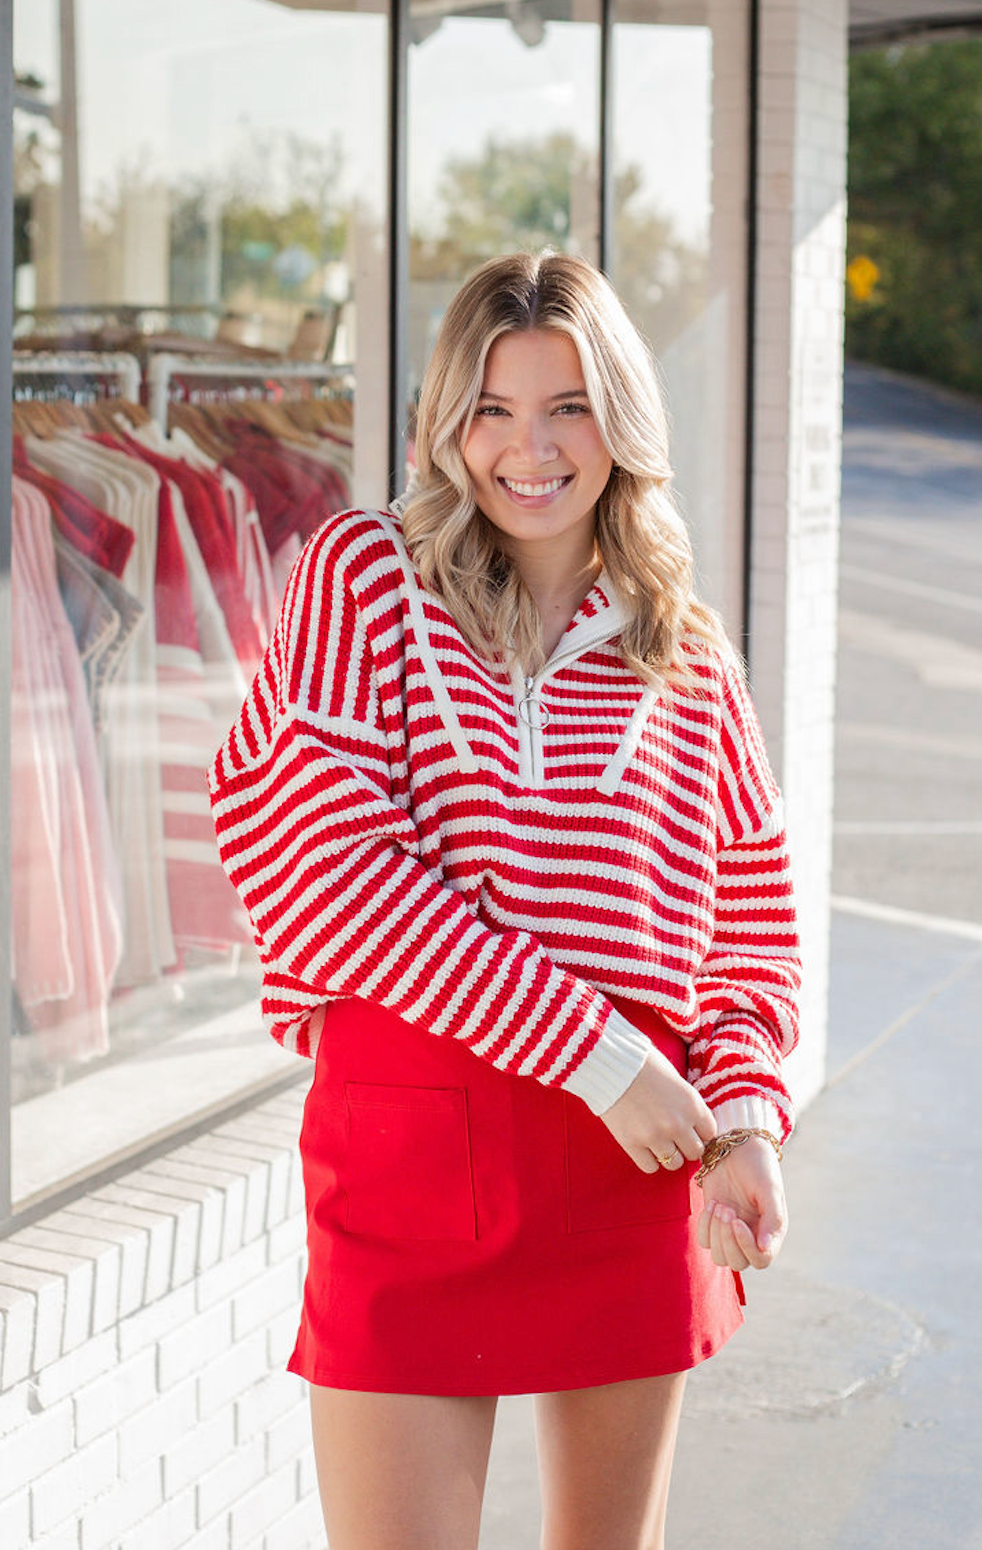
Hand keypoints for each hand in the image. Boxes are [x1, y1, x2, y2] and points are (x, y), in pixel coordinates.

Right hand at [600, 1051, 716, 1173]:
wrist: (612, 1063)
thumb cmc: (645, 1065)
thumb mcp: (677, 1080)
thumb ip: (687, 1105)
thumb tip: (693, 1124)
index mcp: (692, 1105)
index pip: (710, 1134)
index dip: (700, 1132)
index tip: (691, 1129)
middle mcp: (678, 1124)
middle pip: (695, 1152)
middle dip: (686, 1146)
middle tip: (675, 1138)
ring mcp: (655, 1136)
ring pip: (674, 1164)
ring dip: (669, 1154)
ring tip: (658, 1142)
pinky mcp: (632, 1143)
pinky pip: (650, 1167)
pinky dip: (649, 1159)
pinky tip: (644, 1146)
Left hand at [697, 1137, 787, 1270]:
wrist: (736, 1146)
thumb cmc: (758, 1166)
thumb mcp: (769, 1189)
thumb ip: (772, 1219)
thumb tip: (764, 1248)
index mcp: (771, 1231)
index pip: (761, 1259)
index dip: (746, 1246)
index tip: (737, 1221)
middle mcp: (752, 1235)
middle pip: (738, 1263)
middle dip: (728, 1239)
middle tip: (727, 1208)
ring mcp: (731, 1231)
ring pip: (720, 1257)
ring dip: (716, 1232)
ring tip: (720, 1204)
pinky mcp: (713, 1222)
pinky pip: (704, 1241)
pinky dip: (705, 1225)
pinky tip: (712, 1203)